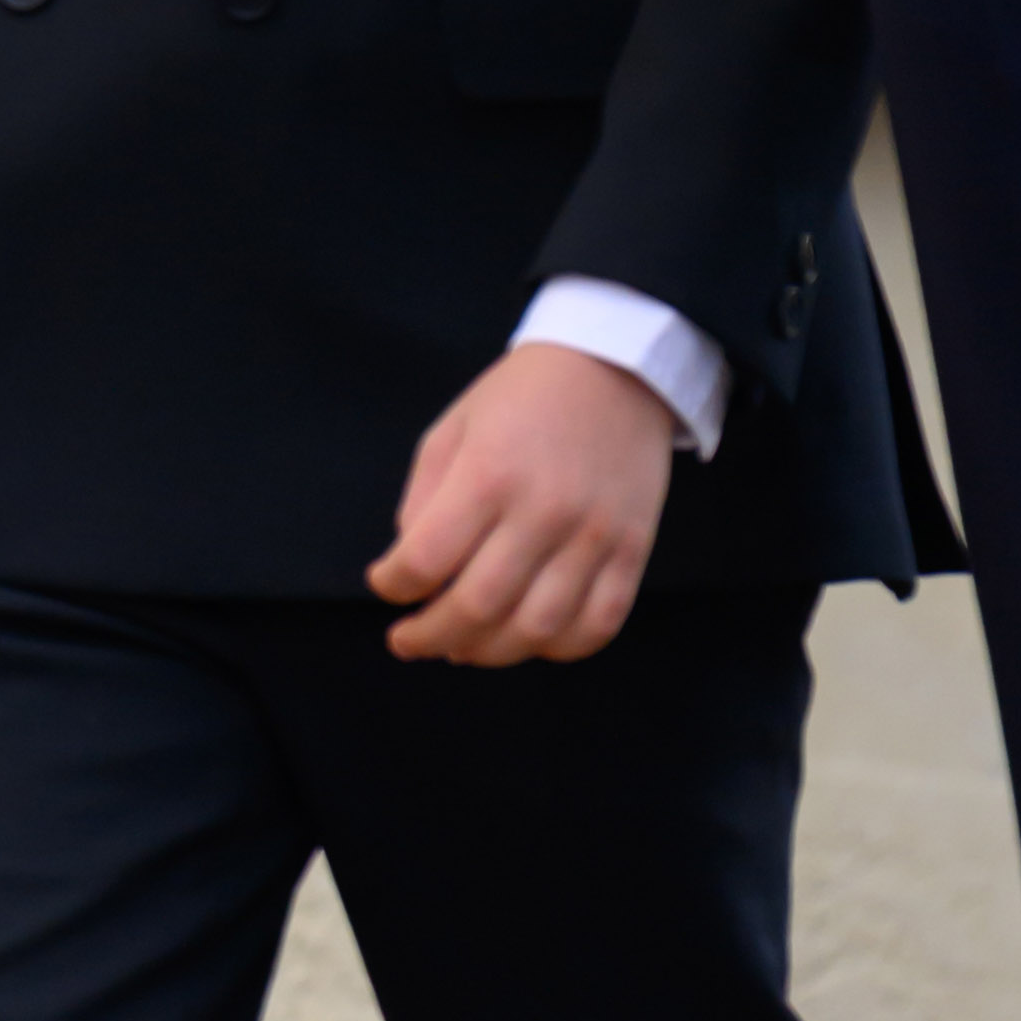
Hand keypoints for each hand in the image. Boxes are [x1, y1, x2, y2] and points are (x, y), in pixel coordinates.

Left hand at [373, 339, 674, 664]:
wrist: (615, 367)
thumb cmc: (519, 398)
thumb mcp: (452, 430)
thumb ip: (423, 501)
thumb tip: (412, 573)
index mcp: (488, 473)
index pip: (427, 558)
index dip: (394, 586)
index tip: (385, 587)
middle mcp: (543, 510)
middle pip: (479, 606)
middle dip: (431, 637)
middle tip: (409, 641)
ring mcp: (595, 535)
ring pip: (538, 629)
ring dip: (489, 653)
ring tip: (461, 647)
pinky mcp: (634, 550)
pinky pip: (598, 625)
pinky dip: (559, 649)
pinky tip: (528, 641)